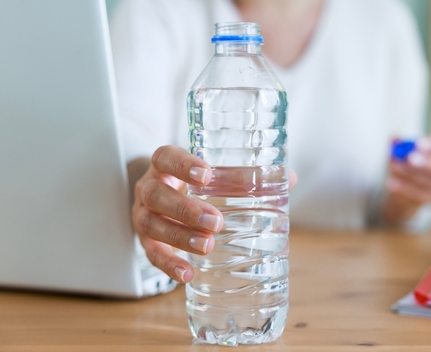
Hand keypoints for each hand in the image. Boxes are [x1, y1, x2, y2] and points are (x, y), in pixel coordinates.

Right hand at [129, 145, 298, 283]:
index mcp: (165, 165)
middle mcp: (149, 187)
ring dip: (179, 237)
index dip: (182, 165)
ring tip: (207, 246)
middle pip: (157, 195)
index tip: (206, 175)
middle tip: (216, 221)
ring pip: (151, 224)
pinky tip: (187, 273)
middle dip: (186, 209)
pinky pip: (151, 254)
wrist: (166, 200)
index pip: (165, 157)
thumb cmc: (196, 185)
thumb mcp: (215, 176)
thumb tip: (288, 177)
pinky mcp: (145, 241)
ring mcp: (142, 215)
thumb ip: (247, 176)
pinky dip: (168, 265)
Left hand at [382, 136, 430, 224]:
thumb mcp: (405, 151)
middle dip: (425, 164)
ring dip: (408, 174)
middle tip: (409, 159)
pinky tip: (391, 182)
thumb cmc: (411, 162)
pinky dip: (403, 188)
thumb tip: (393, 138)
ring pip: (426, 183)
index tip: (417, 143)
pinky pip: (418, 195)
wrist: (411, 187)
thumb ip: (400, 143)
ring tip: (393, 167)